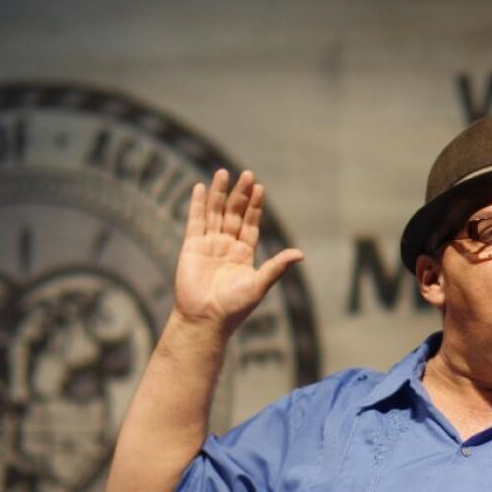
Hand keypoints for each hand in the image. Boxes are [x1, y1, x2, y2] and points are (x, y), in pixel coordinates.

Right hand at [173, 169, 302, 333]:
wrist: (206, 319)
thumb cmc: (234, 307)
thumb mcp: (259, 284)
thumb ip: (277, 267)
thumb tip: (300, 254)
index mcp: (244, 254)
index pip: (251, 223)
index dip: (255, 206)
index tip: (260, 187)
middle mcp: (227, 246)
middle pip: (234, 213)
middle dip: (240, 194)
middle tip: (246, 174)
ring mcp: (209, 245)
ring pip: (214, 213)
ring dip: (219, 193)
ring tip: (223, 172)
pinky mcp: (191, 247)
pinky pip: (195, 221)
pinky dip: (196, 204)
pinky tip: (199, 188)